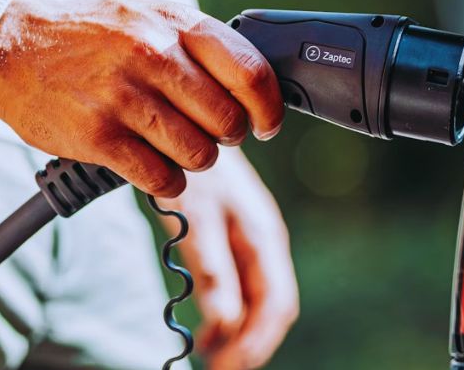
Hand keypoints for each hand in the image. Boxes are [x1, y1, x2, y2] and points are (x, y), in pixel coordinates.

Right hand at [0, 0, 284, 196]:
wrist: (13, 46)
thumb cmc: (96, 37)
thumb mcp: (152, 17)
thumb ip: (202, 46)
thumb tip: (259, 89)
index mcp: (176, 23)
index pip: (250, 73)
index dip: (268, 109)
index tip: (266, 124)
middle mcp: (153, 55)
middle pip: (228, 122)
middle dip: (225, 138)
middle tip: (205, 133)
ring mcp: (124, 97)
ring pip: (199, 155)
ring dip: (194, 160)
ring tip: (172, 146)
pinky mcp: (97, 137)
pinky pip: (162, 178)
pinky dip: (167, 181)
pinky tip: (153, 166)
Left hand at [157, 148, 298, 369]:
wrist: (188, 118)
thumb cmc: (192, 165)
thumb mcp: (199, 219)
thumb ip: (214, 271)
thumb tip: (225, 323)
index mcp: (264, 238)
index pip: (275, 306)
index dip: (254, 343)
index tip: (225, 366)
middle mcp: (265, 240)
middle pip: (272, 308)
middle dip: (250, 344)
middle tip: (217, 368)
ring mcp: (254, 237)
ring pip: (258, 298)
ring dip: (240, 331)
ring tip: (210, 353)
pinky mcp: (236, 234)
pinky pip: (244, 284)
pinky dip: (230, 311)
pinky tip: (209, 322)